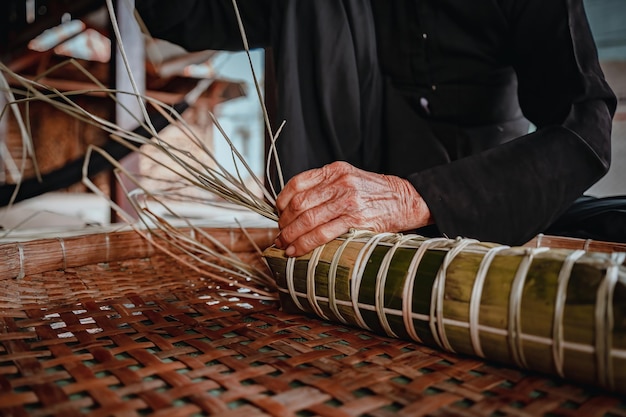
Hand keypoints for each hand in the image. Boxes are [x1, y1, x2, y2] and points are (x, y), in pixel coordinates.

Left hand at [274, 161, 432, 256]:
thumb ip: (325, 187)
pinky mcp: (356, 219)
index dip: (282, 201)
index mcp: (334, 171)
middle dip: (284, 222)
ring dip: (291, 235)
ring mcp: (348, 201)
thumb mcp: (349, 179)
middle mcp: (340, 183)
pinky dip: (305, 243)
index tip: (279, 213)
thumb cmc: (376, 193)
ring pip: (308, 220)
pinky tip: (297, 250)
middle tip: (280, 235)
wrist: (407, 200)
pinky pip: (323, 233)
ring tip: (285, 245)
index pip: (297, 183)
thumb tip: (296, 207)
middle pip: (299, 204)